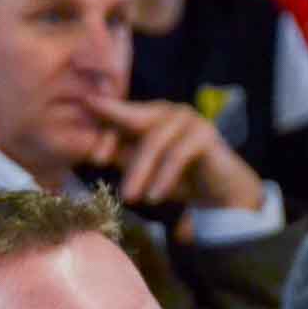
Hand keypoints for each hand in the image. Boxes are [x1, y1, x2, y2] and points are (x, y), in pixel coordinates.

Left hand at [81, 97, 264, 212]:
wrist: (220, 194)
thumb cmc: (177, 179)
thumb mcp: (142, 169)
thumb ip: (119, 156)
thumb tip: (87, 150)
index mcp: (149, 115)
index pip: (118, 115)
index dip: (102, 130)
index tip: (88, 153)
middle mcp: (167, 110)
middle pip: (133, 119)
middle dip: (113, 139)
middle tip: (96, 161)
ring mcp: (188, 119)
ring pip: (155, 140)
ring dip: (140, 170)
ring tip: (130, 197)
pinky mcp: (205, 134)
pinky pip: (178, 154)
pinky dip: (164, 177)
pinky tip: (154, 198)